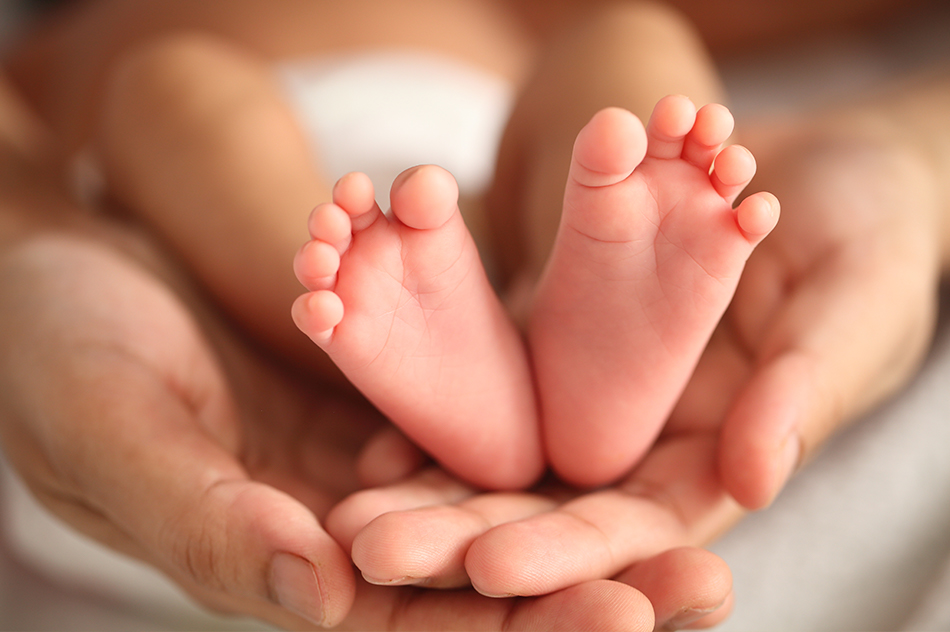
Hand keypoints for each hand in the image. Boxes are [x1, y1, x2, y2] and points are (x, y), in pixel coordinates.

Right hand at [0, 222, 734, 629]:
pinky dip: (544, 422)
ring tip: (702, 517)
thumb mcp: (115, 435)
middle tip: (707, 584)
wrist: (61, 272)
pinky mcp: (384, 391)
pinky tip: (624, 412)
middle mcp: (338, 530)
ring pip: (495, 503)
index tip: (625, 620)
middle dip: (592, 589)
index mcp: (279, 567)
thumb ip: (208, 523)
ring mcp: (365, 461)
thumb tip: (318, 595)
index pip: (412, 628)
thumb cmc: (56, 357)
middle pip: (480, 581)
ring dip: (593, 513)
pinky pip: (475, 415)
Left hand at [324, 112, 942, 622]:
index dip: (564, 550)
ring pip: (510, 456)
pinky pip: (500, 385)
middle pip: (549, 506)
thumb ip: (803, 393)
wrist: (833, 171)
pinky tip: (378, 433)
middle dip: (464, 533)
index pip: (633, 529)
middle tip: (373, 547)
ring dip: (432, 485)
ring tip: (352, 507)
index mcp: (717, 462)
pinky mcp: (566, 342)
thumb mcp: (850, 309)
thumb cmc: (871, 241)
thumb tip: (753, 483)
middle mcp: (647, 443)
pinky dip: (442, 410)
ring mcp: (601, 396)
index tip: (489, 565)